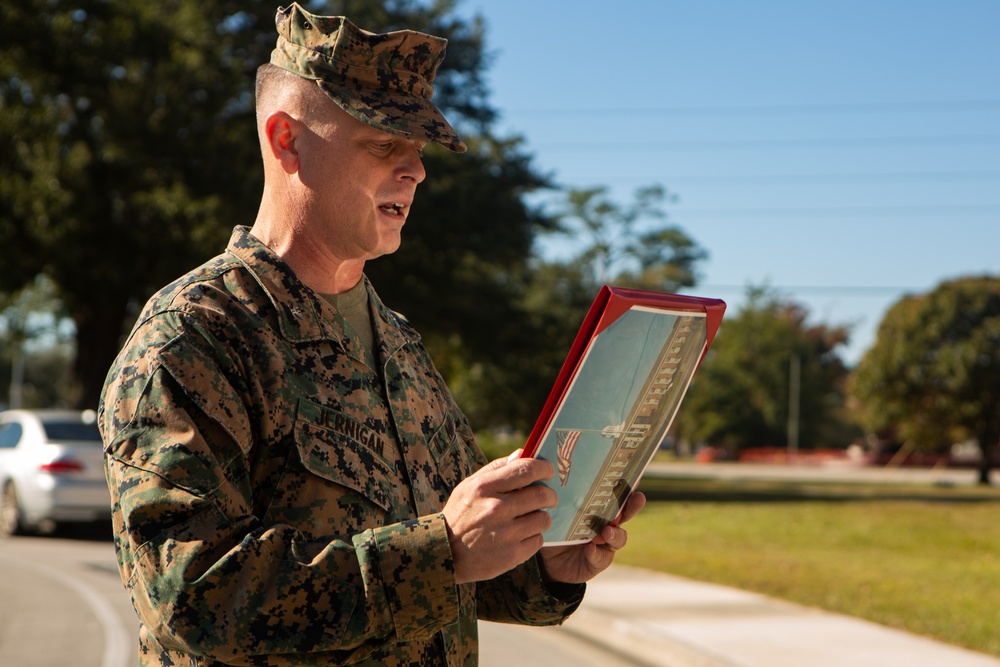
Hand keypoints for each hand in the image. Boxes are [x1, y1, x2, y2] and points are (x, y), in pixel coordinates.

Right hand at [443, 451, 556, 583]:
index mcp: (485, 487)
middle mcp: (496, 509)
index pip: (526, 469)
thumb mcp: (469, 485)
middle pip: (542, 495)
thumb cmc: (460, 514)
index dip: (544, 468)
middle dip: (550, 495)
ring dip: (541, 517)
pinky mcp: (512, 555)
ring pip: (543, 519)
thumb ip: (496, 468)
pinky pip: (538, 540)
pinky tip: (522, 535)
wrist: (444, 553)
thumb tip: (523, 453)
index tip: (548, 471)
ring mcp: (505, 534)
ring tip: (532, 517)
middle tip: (548, 497)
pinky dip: (533, 537)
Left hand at [537, 490, 646, 583]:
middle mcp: (606, 525)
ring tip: (606, 532)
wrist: (549, 562)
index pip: (614, 495)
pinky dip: (596, 553)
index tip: (635, 478)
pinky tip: (589, 549)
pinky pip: (601, 557)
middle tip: (639, 498)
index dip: (626, 487)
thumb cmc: (556, 531)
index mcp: (598, 509)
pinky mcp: (599, 561)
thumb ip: (562, 504)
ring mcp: (605, 544)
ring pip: (619, 538)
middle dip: (633, 505)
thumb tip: (556, 484)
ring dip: (615, 534)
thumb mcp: (558, 515)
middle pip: (625, 514)